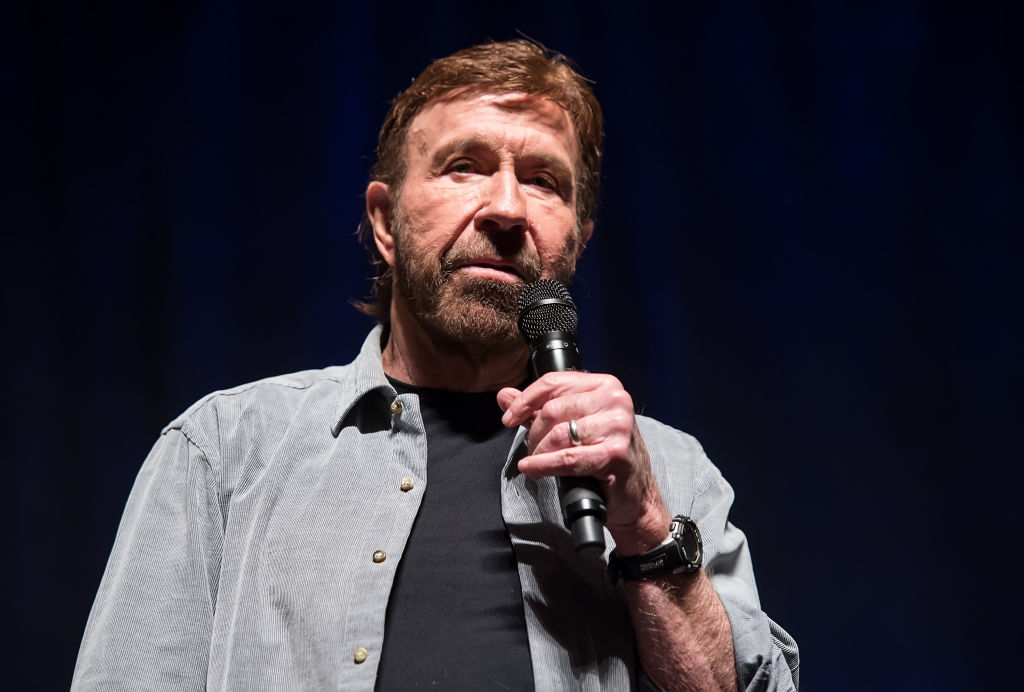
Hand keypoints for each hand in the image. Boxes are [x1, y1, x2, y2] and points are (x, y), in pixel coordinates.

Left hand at [497, 371, 671, 553]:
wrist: (635, 494)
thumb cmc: (605, 456)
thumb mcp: (573, 424)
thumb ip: (538, 408)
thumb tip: (504, 396)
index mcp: (605, 385)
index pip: (554, 382)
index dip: (525, 400)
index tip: (508, 418)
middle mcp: (615, 400)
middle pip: (553, 409)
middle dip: (533, 432)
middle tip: (531, 448)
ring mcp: (617, 426)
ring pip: (558, 434)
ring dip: (538, 452)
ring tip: (535, 462)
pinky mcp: (615, 453)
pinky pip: (566, 458)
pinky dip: (543, 465)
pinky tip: (533, 469)